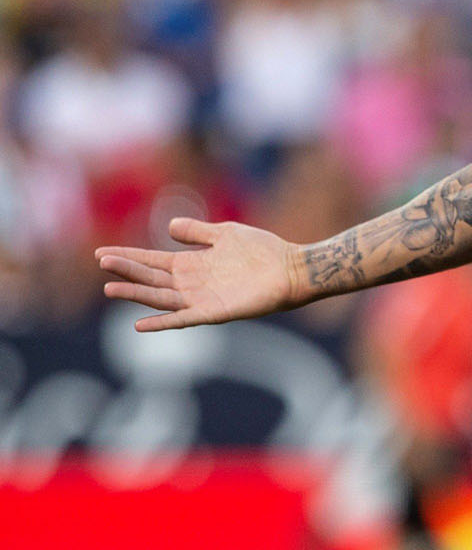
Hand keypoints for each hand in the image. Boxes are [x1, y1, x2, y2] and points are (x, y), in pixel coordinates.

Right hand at [96, 218, 303, 330]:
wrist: (292, 268)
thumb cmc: (262, 250)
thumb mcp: (225, 233)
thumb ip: (198, 231)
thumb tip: (169, 226)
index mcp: (191, 262)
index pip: (152, 260)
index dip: (128, 256)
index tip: (101, 254)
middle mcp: (191, 282)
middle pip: (151, 278)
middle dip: (127, 271)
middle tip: (102, 264)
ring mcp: (201, 298)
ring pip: (161, 297)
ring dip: (137, 294)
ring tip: (111, 288)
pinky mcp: (215, 312)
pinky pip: (183, 319)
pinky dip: (162, 322)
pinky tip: (140, 323)